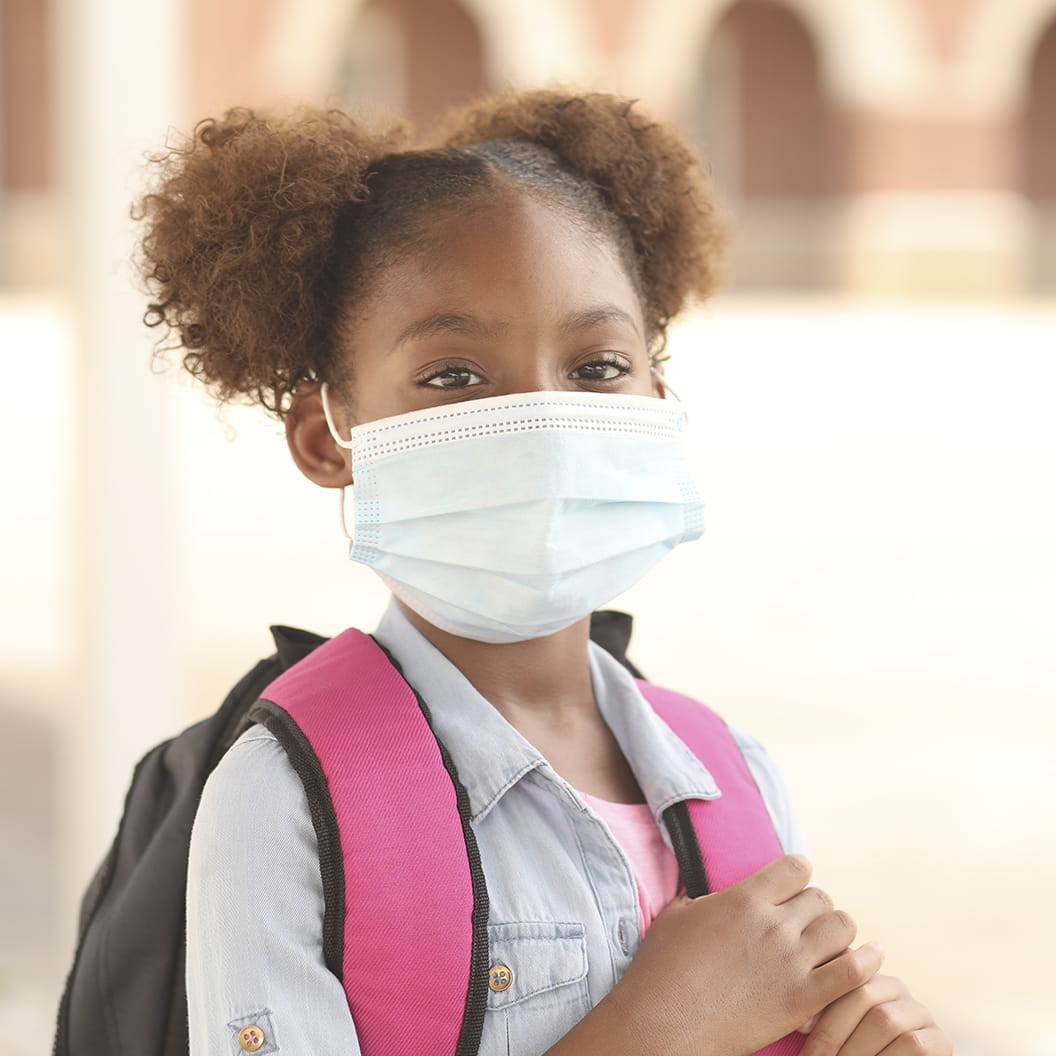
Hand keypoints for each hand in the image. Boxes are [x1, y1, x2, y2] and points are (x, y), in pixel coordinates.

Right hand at [601, 854, 883, 1055]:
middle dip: (817, 909)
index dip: (797, 877)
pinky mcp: (802, 999)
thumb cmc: (662, 969)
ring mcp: (791, 962)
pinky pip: (852, 972)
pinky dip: (865, 964)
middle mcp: (773, 924)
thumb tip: (707, 890)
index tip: (792, 890)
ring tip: (829, 947)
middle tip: (806, 927)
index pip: (796, 867)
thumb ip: (701, 897)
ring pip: (843, 928)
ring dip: (839, 935)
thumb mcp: (676, 915)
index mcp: (744, 899)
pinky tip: (867, 962)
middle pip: (822, 898)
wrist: (665, 1022)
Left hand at [798, 975, 952, 1055]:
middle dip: (834, 1031)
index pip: (843, 977)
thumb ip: (825, 1014)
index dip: (821, 1003)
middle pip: (862, 995)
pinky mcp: (941, 1040)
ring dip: (856, 1050)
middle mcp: (896, 988)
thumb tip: (800, 1022)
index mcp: (868, 977)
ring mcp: (920, 1012)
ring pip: (884, 1020)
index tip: (800, 1029)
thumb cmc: (854, 1052)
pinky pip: (912, 1043)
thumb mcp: (838, 1033)